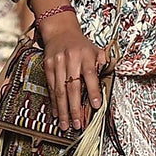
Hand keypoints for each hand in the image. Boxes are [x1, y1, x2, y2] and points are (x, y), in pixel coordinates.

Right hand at [40, 12, 106, 131]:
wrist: (60, 31)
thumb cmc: (81, 45)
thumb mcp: (96, 50)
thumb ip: (102, 65)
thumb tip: (107, 84)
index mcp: (86, 55)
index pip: (90, 75)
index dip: (93, 91)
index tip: (96, 105)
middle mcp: (71, 59)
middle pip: (73, 86)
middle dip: (75, 108)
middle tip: (78, 124)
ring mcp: (57, 63)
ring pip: (59, 90)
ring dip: (63, 110)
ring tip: (66, 124)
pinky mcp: (47, 66)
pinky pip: (50, 87)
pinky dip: (54, 102)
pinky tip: (57, 113)